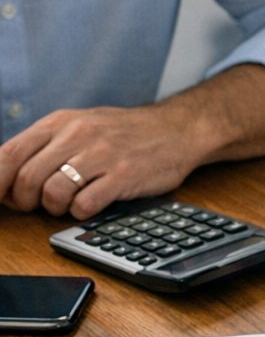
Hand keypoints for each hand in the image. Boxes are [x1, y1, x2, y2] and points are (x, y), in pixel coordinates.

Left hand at [0, 65, 264, 220]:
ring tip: (66, 207)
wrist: (176, 131)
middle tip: (35, 207)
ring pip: (53, 192)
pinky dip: (80, 213)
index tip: (1, 197)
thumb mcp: (82, 127)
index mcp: (60, 123)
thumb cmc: (128, 134)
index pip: (10, 152)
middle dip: (25, 201)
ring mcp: (100, 156)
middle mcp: (76, 135)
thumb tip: (14, 172)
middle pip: (28, 177)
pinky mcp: (123, 176)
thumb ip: (50, 145)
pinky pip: (85, 205)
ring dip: (53, 208)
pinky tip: (90, 207)